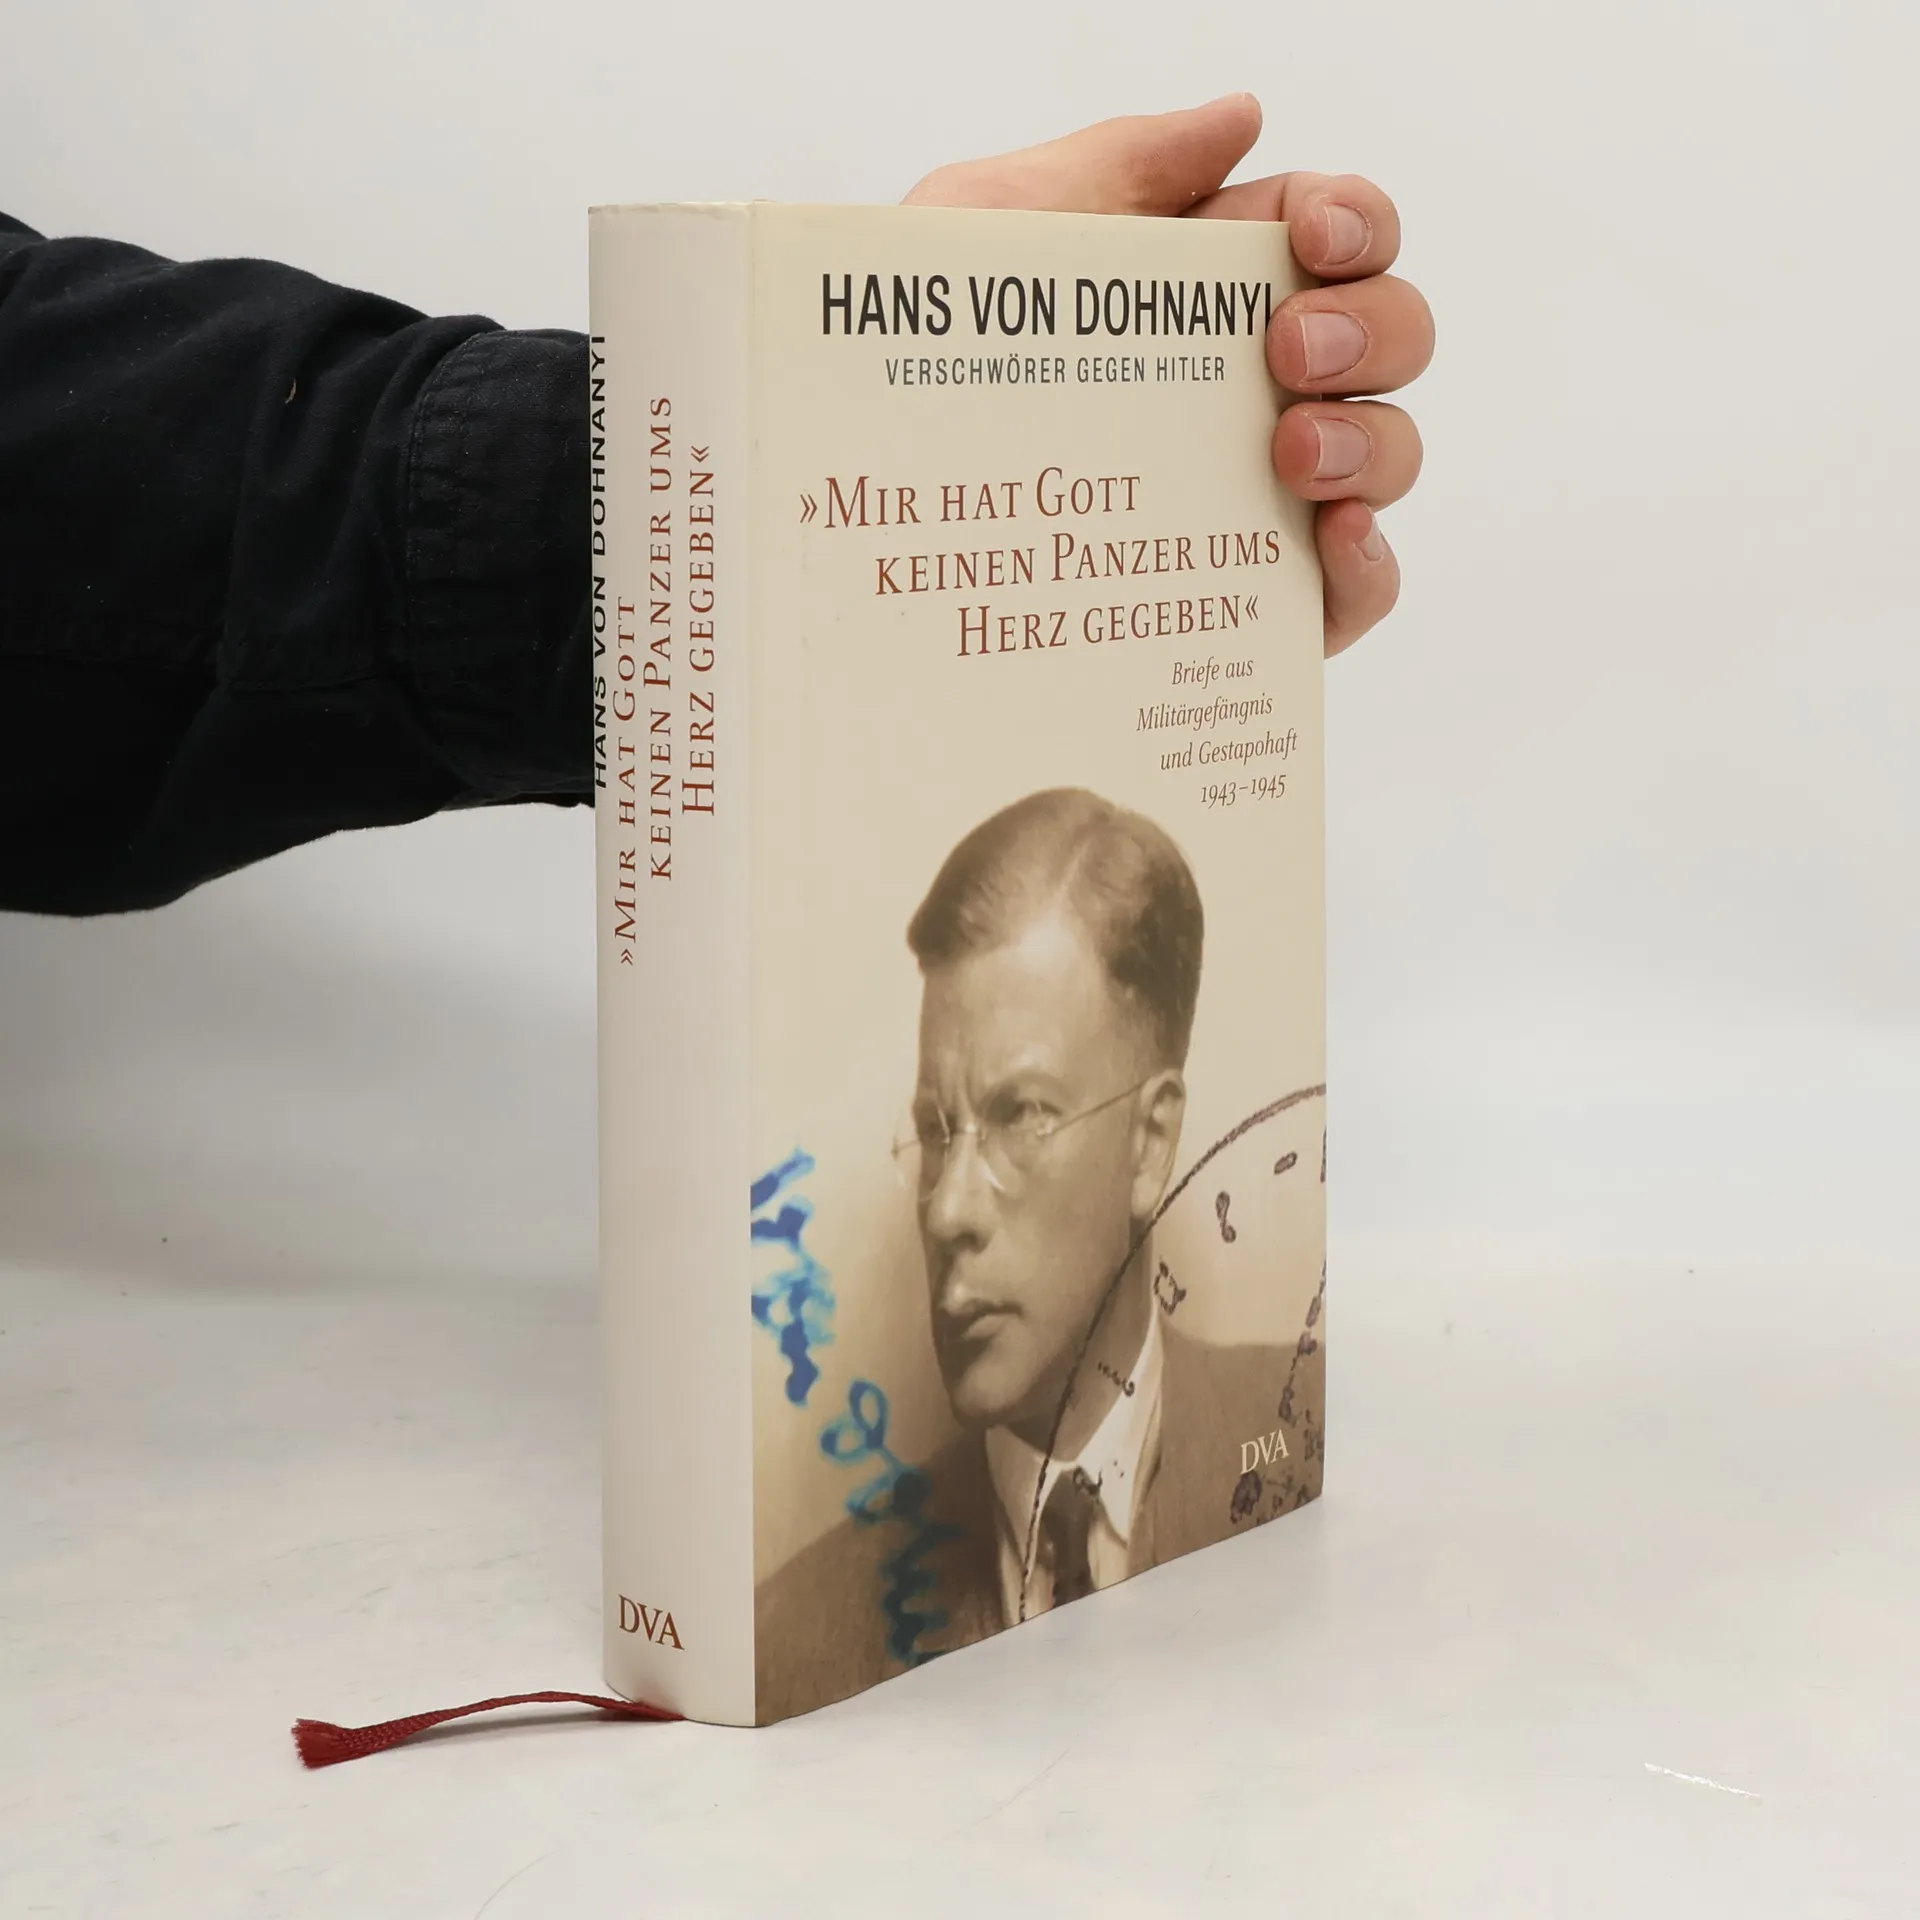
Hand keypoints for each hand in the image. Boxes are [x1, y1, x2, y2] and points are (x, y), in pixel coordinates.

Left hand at [905, 96, 1432, 657]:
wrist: (852, 509)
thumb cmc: (905, 366)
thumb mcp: (989, 228)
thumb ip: (1121, 163)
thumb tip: (1245, 115)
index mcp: (1202, 296)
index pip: (1334, 237)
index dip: (1355, 221)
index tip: (1310, 238)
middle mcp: (1247, 394)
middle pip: (1390, 339)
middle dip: (1372, 329)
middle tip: (1286, 351)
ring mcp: (1261, 503)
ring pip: (1389, 454)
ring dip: (1370, 442)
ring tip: (1290, 454)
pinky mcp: (1255, 609)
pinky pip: (1359, 590)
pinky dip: (1371, 564)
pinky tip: (1331, 536)